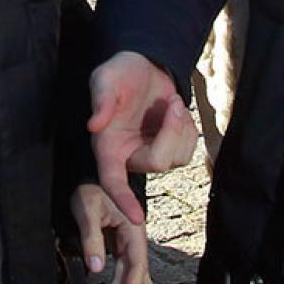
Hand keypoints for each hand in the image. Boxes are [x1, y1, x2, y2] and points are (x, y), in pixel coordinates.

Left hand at [72, 183, 163, 283]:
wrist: (88, 175)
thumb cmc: (88, 189)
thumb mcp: (86, 209)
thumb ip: (92, 239)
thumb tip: (97, 269)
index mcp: (133, 227)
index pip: (135, 263)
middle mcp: (135, 238)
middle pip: (135, 275)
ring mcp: (130, 244)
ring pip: (133, 277)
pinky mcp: (122, 246)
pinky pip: (130, 272)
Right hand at [88, 51, 198, 222]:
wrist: (143, 64)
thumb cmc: (119, 72)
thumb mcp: (105, 78)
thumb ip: (101, 100)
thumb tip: (94, 125)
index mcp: (108, 146)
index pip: (112, 181)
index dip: (123, 200)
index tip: (136, 219)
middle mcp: (128, 155)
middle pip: (157, 164)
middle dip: (170, 133)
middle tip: (172, 102)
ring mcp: (151, 152)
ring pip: (176, 159)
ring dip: (181, 128)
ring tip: (172, 102)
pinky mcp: (170, 147)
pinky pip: (188, 151)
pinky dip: (189, 129)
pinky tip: (178, 112)